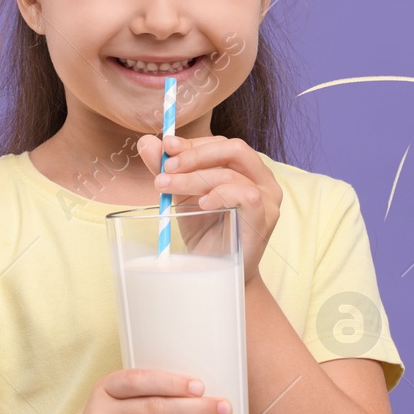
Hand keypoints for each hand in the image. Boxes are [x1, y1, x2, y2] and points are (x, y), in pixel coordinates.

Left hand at [136, 133, 281, 287]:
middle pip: (233, 148)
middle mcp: (262, 178)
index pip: (221, 144)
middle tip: (167, 167)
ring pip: (231, 173)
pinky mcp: (265, 216)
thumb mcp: (181, 196)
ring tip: (167, 188)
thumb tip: (146, 141)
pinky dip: (219, 195)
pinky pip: (245, 195)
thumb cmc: (205, 232)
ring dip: (194, 178)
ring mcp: (268, 197)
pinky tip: (201, 204)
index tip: (166, 147)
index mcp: (246, 168)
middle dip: (195, 154)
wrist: (217, 272)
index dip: (194, 143)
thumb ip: (167, 169)